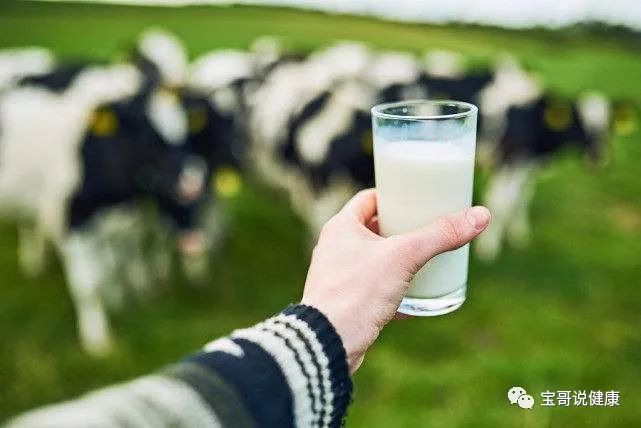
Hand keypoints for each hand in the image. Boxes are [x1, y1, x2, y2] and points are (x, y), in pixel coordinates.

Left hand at [301, 189, 489, 372]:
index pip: (369, 199)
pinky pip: (373, 289)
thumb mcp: (404, 257)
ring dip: (398, 261)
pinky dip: (394, 290)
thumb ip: (440, 236)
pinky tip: (415, 298)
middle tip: (430, 231)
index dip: (394, 196)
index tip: (419, 200)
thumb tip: (481, 215)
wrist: (327, 343)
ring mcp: (338, 276)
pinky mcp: (345, 303)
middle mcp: (335, 248)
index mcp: (341, 227)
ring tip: (426, 261)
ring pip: (374, 260)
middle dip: (402, 230)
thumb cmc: (358, 291)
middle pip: (374, 229)